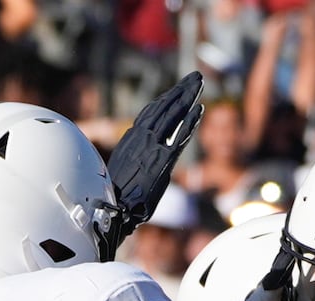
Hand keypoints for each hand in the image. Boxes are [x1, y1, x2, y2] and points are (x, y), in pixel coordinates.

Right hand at [105, 71, 204, 252]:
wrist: (114, 209)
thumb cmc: (115, 194)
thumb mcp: (122, 168)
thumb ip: (134, 155)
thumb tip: (140, 152)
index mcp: (130, 139)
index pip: (151, 112)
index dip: (166, 99)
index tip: (178, 89)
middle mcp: (141, 138)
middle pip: (164, 107)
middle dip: (181, 90)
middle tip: (195, 77)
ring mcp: (152, 147)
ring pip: (172, 115)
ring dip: (188, 97)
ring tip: (199, 84)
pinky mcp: (163, 160)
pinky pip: (179, 136)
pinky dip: (190, 122)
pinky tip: (200, 110)